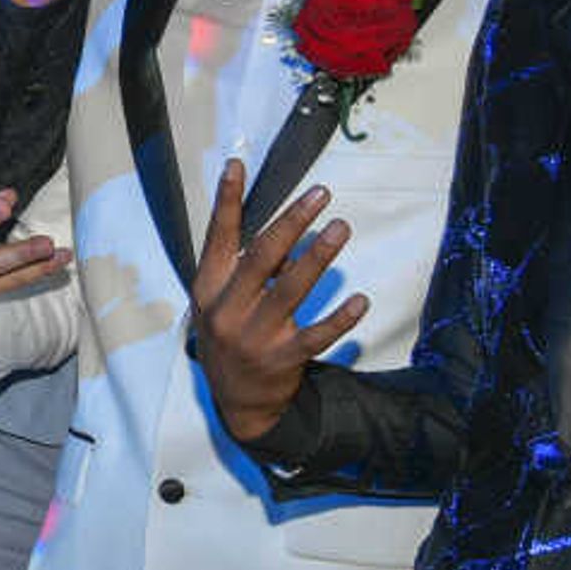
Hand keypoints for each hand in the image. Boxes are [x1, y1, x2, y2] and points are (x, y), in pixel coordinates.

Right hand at [188, 158, 365, 444]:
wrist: (237, 404)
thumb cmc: (232, 337)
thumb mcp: (225, 303)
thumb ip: (249, 270)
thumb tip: (290, 238)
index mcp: (209, 290)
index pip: (218, 238)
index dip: (227, 202)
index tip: (237, 165)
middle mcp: (228, 310)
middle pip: (260, 258)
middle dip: (291, 221)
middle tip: (320, 194)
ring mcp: (255, 336)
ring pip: (290, 290)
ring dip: (318, 256)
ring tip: (340, 228)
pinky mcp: (283, 360)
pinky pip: (316, 335)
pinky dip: (339, 318)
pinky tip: (360, 301)